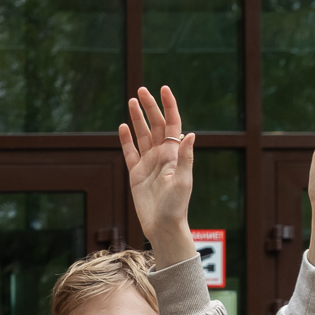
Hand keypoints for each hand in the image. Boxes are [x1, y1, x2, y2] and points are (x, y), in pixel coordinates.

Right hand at [118, 84, 195, 265]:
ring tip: (132, 102)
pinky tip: (123, 127)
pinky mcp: (136, 174)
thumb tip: (190, 134)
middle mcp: (162, 155)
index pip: (172, 124)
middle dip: (149, 107)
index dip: (168, 106)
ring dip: (138, 119)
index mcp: (174, 154)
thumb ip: (186, 158)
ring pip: (142, 135)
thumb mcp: (183, 181)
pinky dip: (126, 139)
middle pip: (156, 125)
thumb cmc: (176, 206)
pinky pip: (130, 152)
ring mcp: (148, 163)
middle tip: (141, 90)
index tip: (163, 89)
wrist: (162, 226)